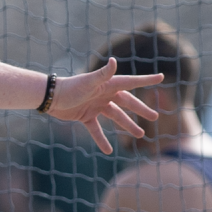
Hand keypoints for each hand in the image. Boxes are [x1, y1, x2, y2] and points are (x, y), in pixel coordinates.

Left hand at [47, 58, 162, 153]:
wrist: (50, 97)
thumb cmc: (70, 87)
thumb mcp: (88, 82)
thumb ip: (103, 74)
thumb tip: (114, 61)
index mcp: (107, 85)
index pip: (131, 82)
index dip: (146, 80)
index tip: (161, 77)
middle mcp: (103, 94)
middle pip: (126, 103)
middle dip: (140, 109)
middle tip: (154, 117)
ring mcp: (95, 106)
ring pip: (115, 117)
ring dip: (127, 125)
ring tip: (140, 135)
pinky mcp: (85, 116)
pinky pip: (96, 130)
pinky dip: (102, 140)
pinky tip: (108, 151)